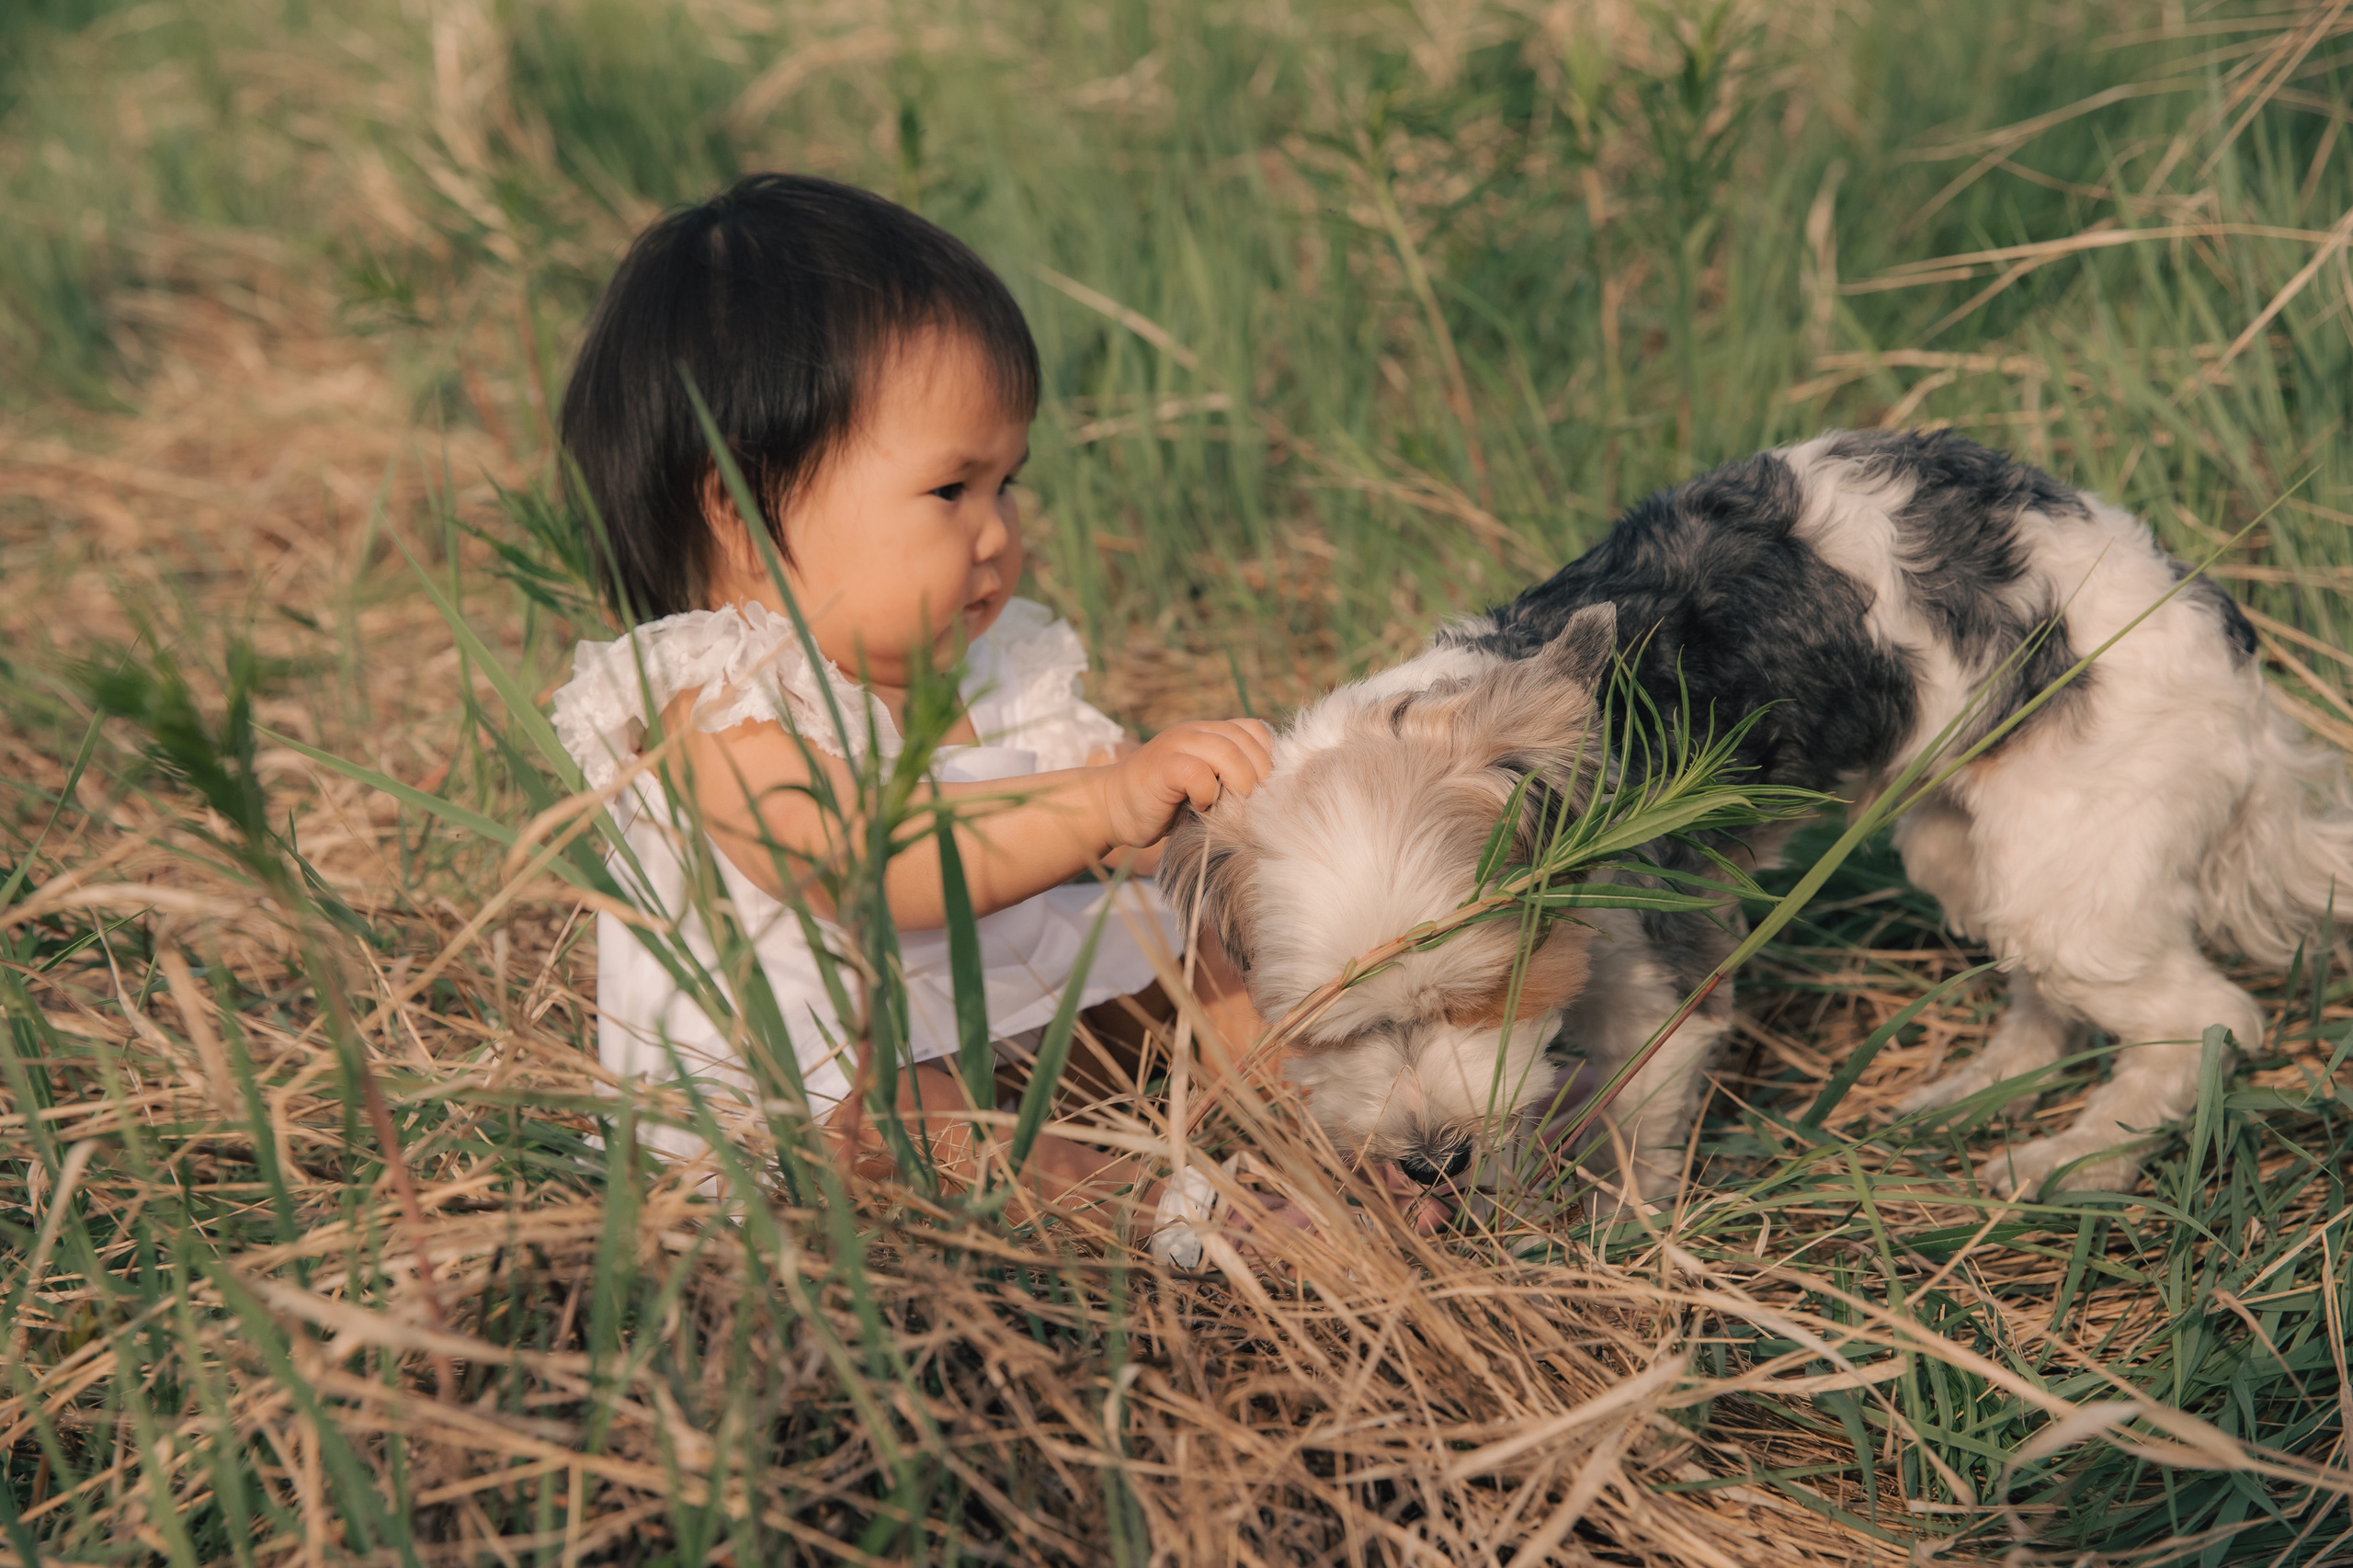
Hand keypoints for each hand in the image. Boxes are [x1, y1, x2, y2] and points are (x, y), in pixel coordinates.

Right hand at [1095, 719, 1273, 847]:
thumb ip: (1231, 778)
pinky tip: (1200, 809)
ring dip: (1238, 785)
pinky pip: (1200, 773)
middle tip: (1251, 805)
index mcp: (1209, 732)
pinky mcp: (1163, 765)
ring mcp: (1177, 744)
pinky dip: (1207, 795)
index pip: (1256, 730)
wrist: (1111, 808)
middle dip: (1259, 776)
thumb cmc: (1163, 806)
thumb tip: (1274, 793)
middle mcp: (1195, 731)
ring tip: (1230, 807)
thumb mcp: (1205, 786)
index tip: (1263, 790)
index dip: (1267, 758)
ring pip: (1229, 752)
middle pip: (1247, 741)